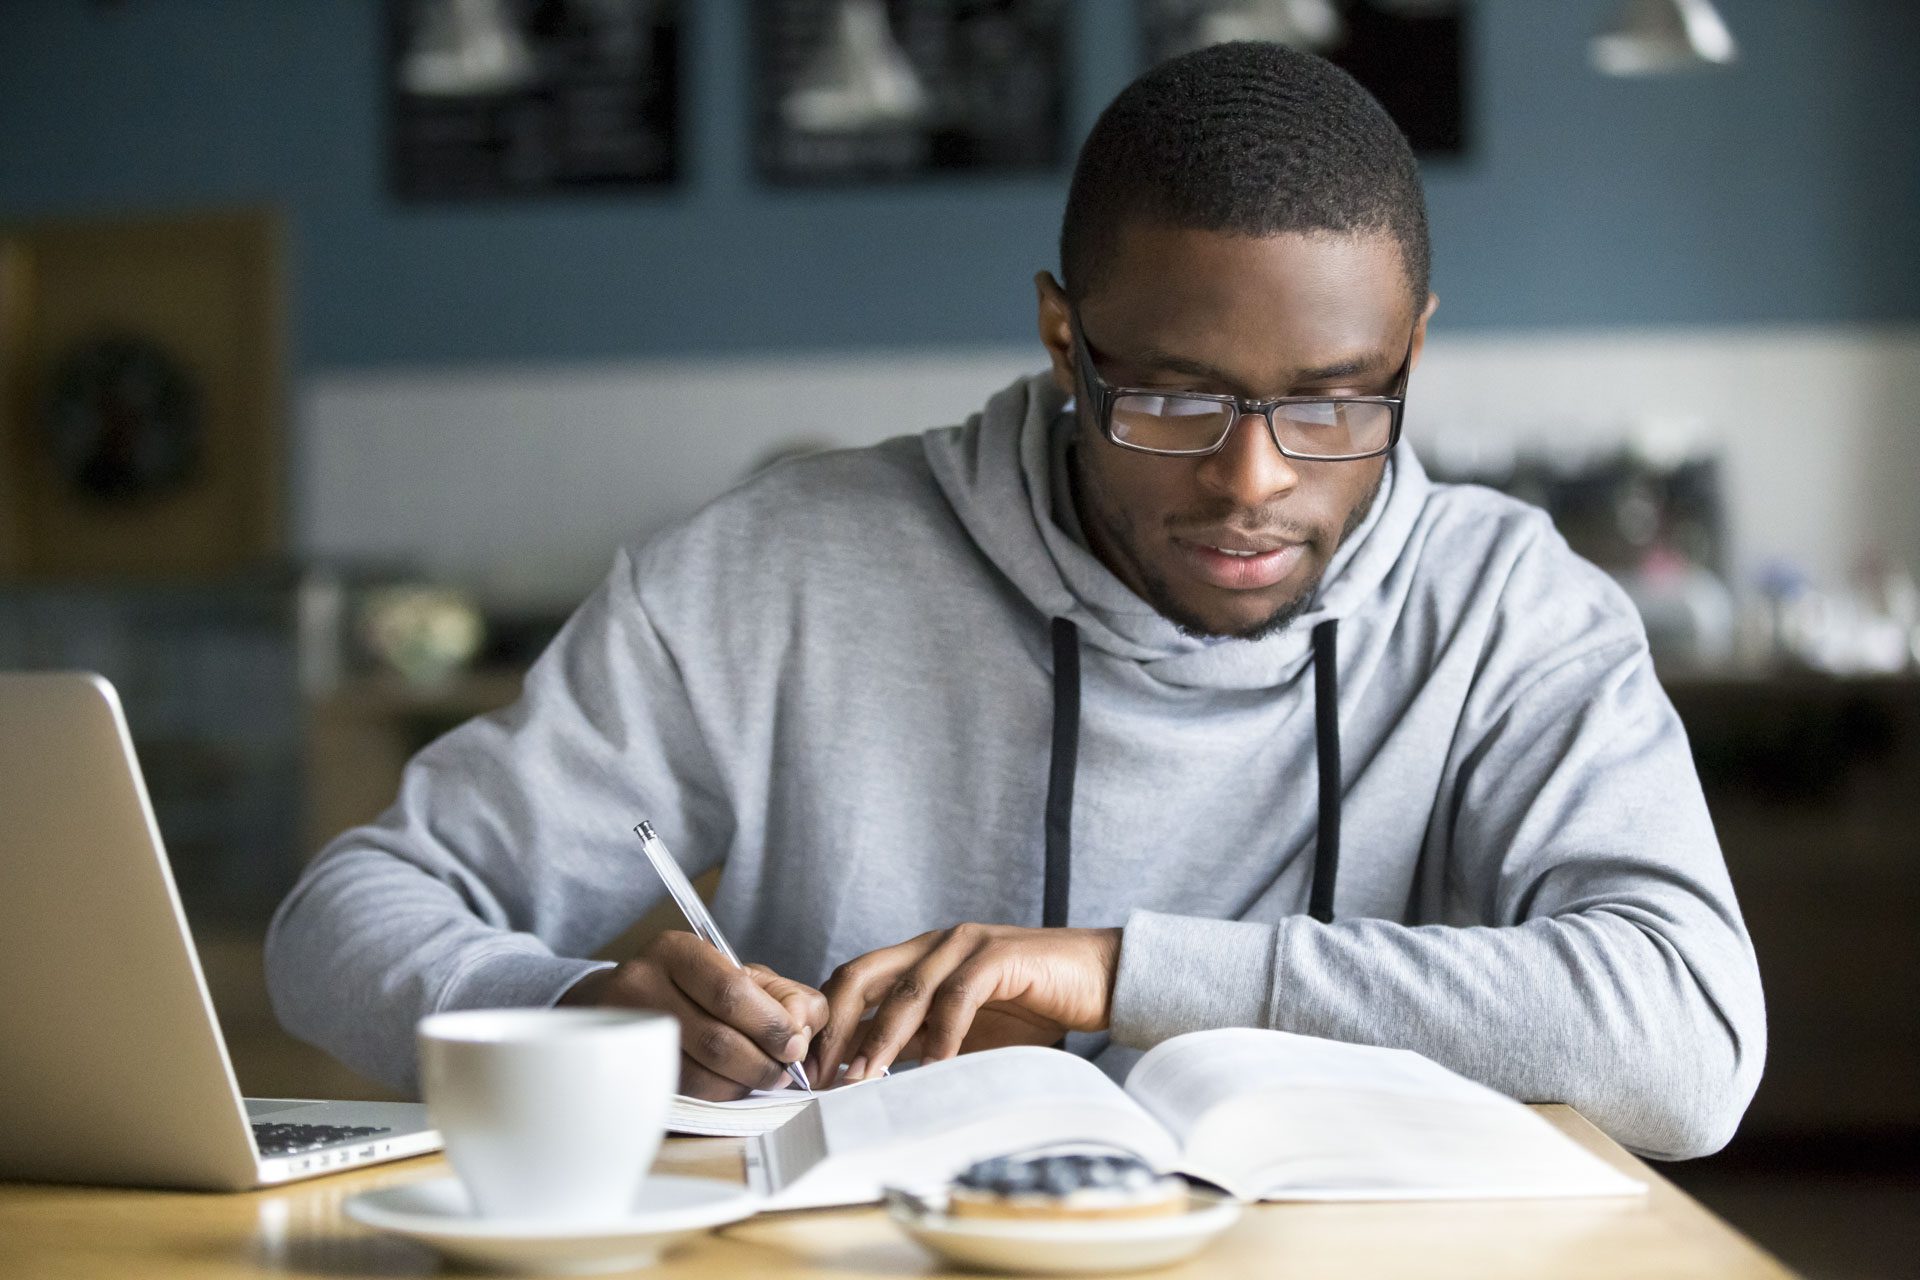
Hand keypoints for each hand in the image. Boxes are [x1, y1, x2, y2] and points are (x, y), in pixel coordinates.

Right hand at [557, 931, 826, 1100]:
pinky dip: (718, 1096)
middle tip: (784, 1071)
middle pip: (716, 1039)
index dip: (771, 1025)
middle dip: (762, 1062)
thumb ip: (784, 995)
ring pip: (699, 1075)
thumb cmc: (696, 989)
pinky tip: (733, 1085)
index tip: (795, 1044)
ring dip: (743, 1084)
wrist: (622, 1004)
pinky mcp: (626, 1068)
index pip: (731, 992)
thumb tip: (804, 1027)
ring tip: (762, 1078)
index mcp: (676, 951)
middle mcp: (642, 985)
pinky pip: (682, 1094)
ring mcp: (629, 1031)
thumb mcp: (740, 975)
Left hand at [808, 924, 1121, 1084]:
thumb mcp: (963, 1029)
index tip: (810, 1070)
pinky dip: (942, 1033)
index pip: (854, 981)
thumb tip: (865, 1070)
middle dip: (836, 1026)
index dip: (826, 1022)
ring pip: (907, 990)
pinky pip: (959, 995)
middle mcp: (936, 943)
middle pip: (863, 975)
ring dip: (881, 1038)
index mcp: (921, 956)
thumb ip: (919, 1040)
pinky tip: (933, 1067)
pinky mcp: (1000, 956)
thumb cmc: (1034, 1007)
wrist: (1101, 980)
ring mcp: (967, 945)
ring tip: (864, 1078)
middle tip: (822, 1075)